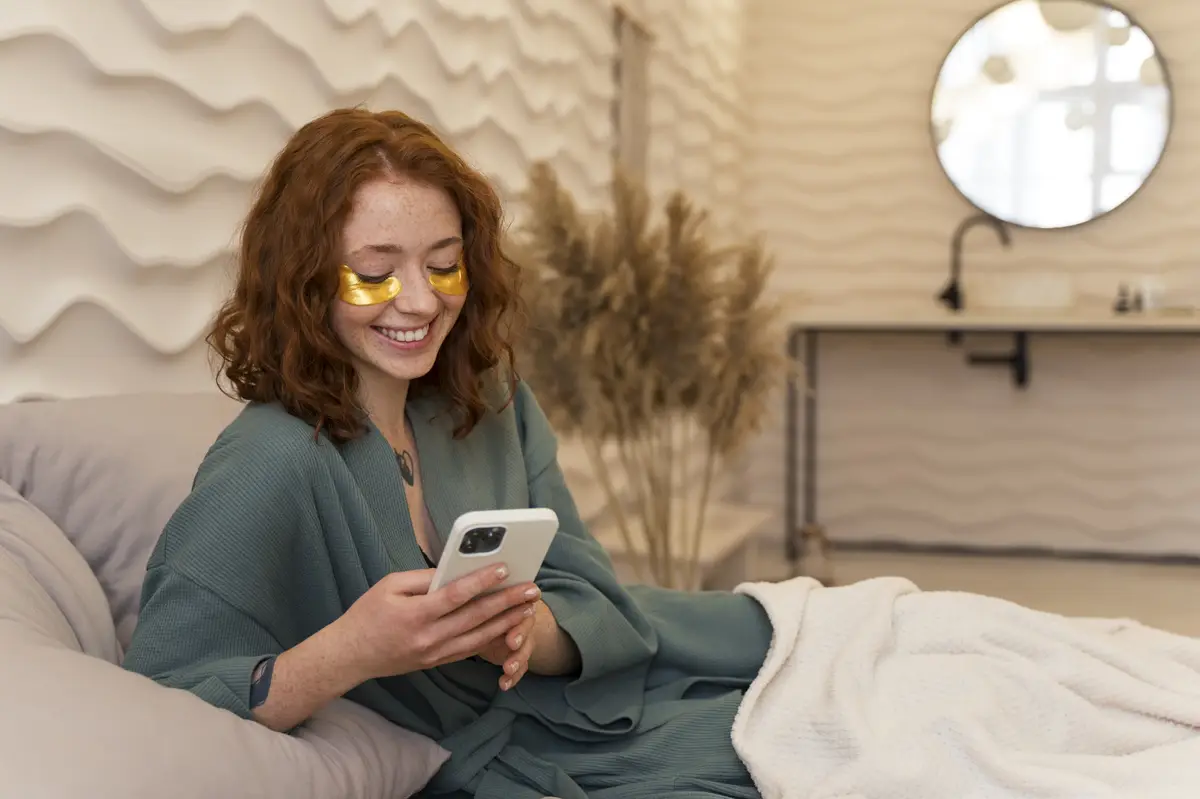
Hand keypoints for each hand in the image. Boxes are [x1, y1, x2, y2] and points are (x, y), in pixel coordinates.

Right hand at [337, 564, 539, 682]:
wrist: (350, 656)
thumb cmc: (366, 615)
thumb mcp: (389, 586)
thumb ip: (422, 579)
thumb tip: (453, 572)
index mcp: (415, 615)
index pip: (456, 595)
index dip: (482, 581)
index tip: (504, 569)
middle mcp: (429, 637)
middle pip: (475, 617)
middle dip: (506, 601)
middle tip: (532, 589)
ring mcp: (435, 654)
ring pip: (479, 637)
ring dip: (506, 621)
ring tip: (527, 608)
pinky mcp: (437, 662)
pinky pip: (470, 649)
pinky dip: (491, 638)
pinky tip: (507, 627)